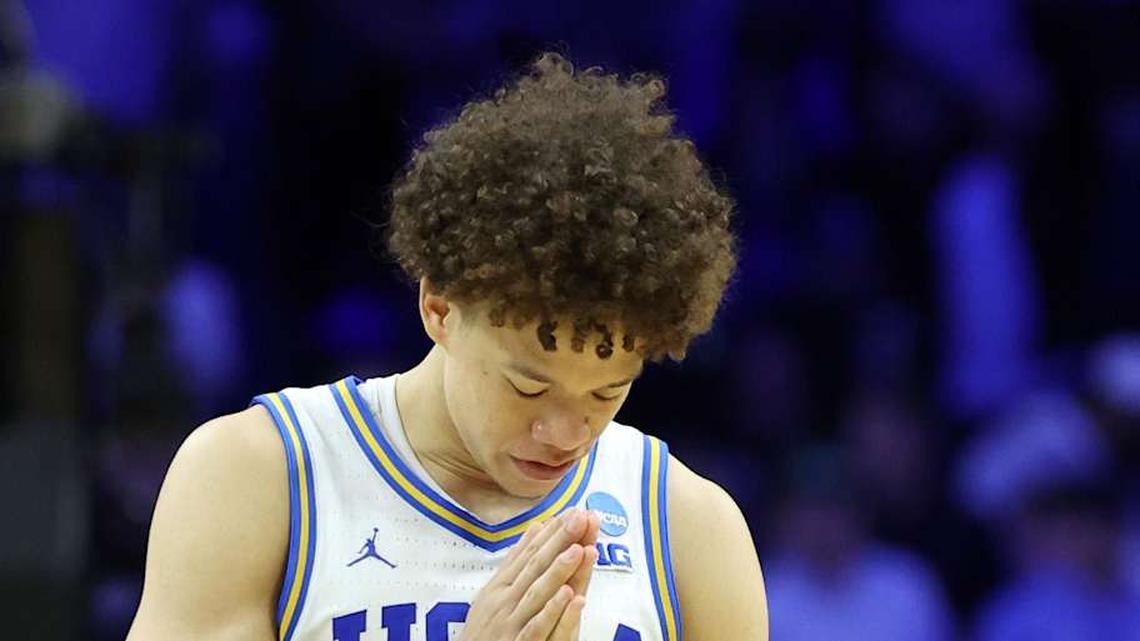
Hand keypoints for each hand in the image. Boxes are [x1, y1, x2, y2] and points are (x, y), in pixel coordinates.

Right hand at [460, 508, 600, 640]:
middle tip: (579, 518)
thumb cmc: (485, 630)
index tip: (571, 512)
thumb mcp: (495, 591)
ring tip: (579, 550)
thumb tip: (535, 529)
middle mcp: (505, 600)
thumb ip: (517, 561)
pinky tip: (571, 597)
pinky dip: (553, 611)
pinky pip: (537, 626)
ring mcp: (511, 622)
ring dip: (559, 570)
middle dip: (559, 541)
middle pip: (535, 566)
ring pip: (537, 592)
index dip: (552, 533)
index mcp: (502, 586)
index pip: (530, 553)